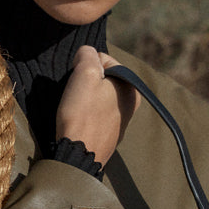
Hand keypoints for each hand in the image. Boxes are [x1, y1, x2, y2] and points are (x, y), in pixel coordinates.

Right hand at [55, 46, 139, 167]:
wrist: (78, 154)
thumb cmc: (82, 113)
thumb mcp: (84, 73)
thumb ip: (87, 54)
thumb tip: (88, 54)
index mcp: (131, 87)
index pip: (102, 59)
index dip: (85, 65)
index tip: (79, 81)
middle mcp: (131, 104)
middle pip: (100, 78)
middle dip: (85, 81)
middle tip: (77, 95)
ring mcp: (121, 120)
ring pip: (96, 95)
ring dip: (84, 97)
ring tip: (76, 108)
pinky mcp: (109, 134)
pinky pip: (94, 113)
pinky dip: (85, 113)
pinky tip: (78, 120)